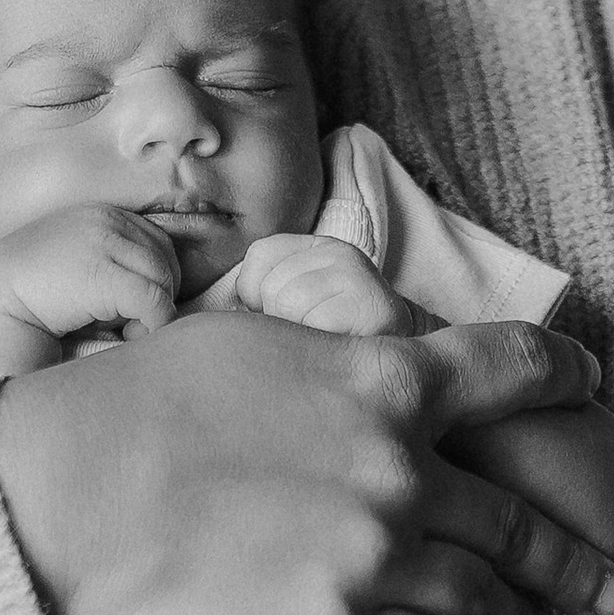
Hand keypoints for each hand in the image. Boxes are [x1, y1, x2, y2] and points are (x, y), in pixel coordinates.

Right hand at [0, 206, 181, 366]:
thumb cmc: (36, 297)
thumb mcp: (82, 265)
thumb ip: (118, 264)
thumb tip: (168, 294)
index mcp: (105, 215)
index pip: (160, 243)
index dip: (157, 279)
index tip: (133, 308)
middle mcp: (109, 220)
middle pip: (169, 260)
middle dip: (160, 295)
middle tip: (131, 324)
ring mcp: (105, 242)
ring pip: (165, 281)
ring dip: (154, 313)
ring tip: (124, 332)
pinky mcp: (103, 272)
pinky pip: (155, 301)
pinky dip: (153, 324)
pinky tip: (127, 336)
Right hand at [0, 310, 613, 614]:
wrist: (66, 500)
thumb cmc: (134, 408)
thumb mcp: (248, 337)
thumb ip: (326, 349)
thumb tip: (358, 346)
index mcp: (380, 379)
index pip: (506, 367)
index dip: (560, 376)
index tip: (591, 387)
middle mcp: (399, 467)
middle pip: (514, 514)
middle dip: (573, 552)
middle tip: (610, 577)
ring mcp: (376, 558)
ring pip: (490, 595)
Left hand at [226, 232, 420, 336]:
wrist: (396, 367)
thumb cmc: (329, 340)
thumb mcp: (294, 302)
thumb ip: (259, 294)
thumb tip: (217, 311)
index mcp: (318, 247)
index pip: (259, 256)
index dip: (254, 295)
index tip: (278, 316)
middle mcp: (341, 253)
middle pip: (271, 284)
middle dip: (275, 322)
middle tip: (305, 337)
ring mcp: (359, 277)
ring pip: (287, 302)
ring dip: (295, 337)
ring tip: (321, 345)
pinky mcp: (374, 308)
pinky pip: (315, 324)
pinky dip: (317, 347)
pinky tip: (335, 350)